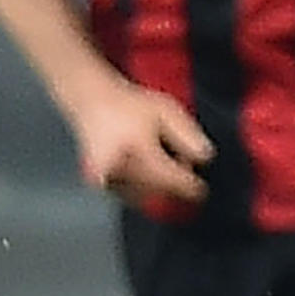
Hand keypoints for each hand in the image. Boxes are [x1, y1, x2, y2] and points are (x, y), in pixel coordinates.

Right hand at [69, 80, 213, 205]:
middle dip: (172, 181)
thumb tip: (204, 157)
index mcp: (136, 146)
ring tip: (157, 160)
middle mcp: (118, 164)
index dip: (188, 188)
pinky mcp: (100, 181)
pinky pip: (128, 194)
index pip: (167, 177)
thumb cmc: (129, 104)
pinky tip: (142, 168)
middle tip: (179, 163)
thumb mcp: (166, 110)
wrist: (91, 101)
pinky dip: (140, 187)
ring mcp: (106, 174)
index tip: (201, 192)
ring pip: (142, 194)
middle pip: (156, 188)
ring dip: (156, 185)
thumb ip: (187, 134)